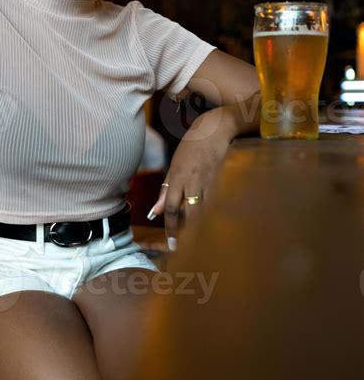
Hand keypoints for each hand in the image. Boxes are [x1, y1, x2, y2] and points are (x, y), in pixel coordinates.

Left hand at [147, 110, 233, 244]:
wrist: (215, 129)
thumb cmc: (192, 147)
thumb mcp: (174, 166)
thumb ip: (166, 189)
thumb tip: (155, 212)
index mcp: (178, 177)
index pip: (172, 207)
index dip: (171, 227)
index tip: (171, 244)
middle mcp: (194, 181)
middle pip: (191, 214)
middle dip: (188, 233)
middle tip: (186, 249)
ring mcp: (211, 181)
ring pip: (206, 211)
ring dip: (202, 227)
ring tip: (200, 243)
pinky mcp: (224, 180)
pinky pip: (219, 203)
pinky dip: (215, 215)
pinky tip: (215, 224)